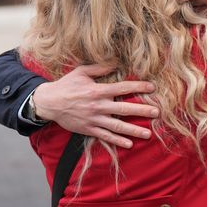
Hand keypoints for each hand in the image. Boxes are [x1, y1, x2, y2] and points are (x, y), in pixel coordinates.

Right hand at [32, 64, 158, 148]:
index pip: (122, 88)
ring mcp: (94, 119)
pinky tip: (129, 144)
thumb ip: (99, 68)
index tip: (152, 88)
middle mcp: (98, 106)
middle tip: (157, 113)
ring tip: (148, 134)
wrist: (49, 103)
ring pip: (117, 126)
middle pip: (124, 109)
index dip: (138, 87)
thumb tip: (116, 62)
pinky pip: (105, 136)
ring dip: (134, 130)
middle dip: (142, 111)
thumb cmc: (67, 85)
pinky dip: (117, 141)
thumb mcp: (81, 72)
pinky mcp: (88, 129)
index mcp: (97, 90)